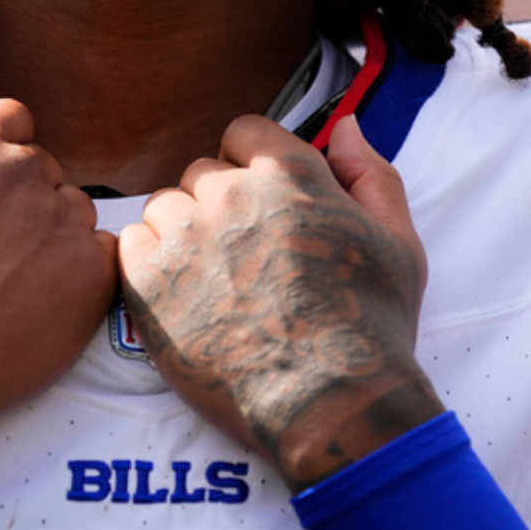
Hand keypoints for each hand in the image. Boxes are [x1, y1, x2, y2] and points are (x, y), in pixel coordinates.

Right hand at [0, 92, 117, 467]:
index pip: (12, 120)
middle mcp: (25, 172)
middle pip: (42, 169)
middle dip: (19, 201)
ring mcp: (64, 222)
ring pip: (72, 212)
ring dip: (51, 237)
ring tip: (6, 286)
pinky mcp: (93, 273)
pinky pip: (100, 255)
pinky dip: (78, 275)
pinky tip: (36, 305)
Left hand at [118, 113, 442, 490]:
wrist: (328, 405)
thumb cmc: (371, 328)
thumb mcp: (399, 242)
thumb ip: (370, 173)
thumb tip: (345, 124)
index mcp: (289, 174)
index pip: (243, 133)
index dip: (251, 167)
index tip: (263, 205)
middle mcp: (230, 193)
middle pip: (203, 174)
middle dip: (221, 206)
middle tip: (247, 260)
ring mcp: (184, 235)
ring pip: (165, 208)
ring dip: (182, 234)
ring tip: (215, 285)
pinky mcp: (147, 280)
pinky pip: (131, 245)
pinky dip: (150, 265)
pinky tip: (184, 299)